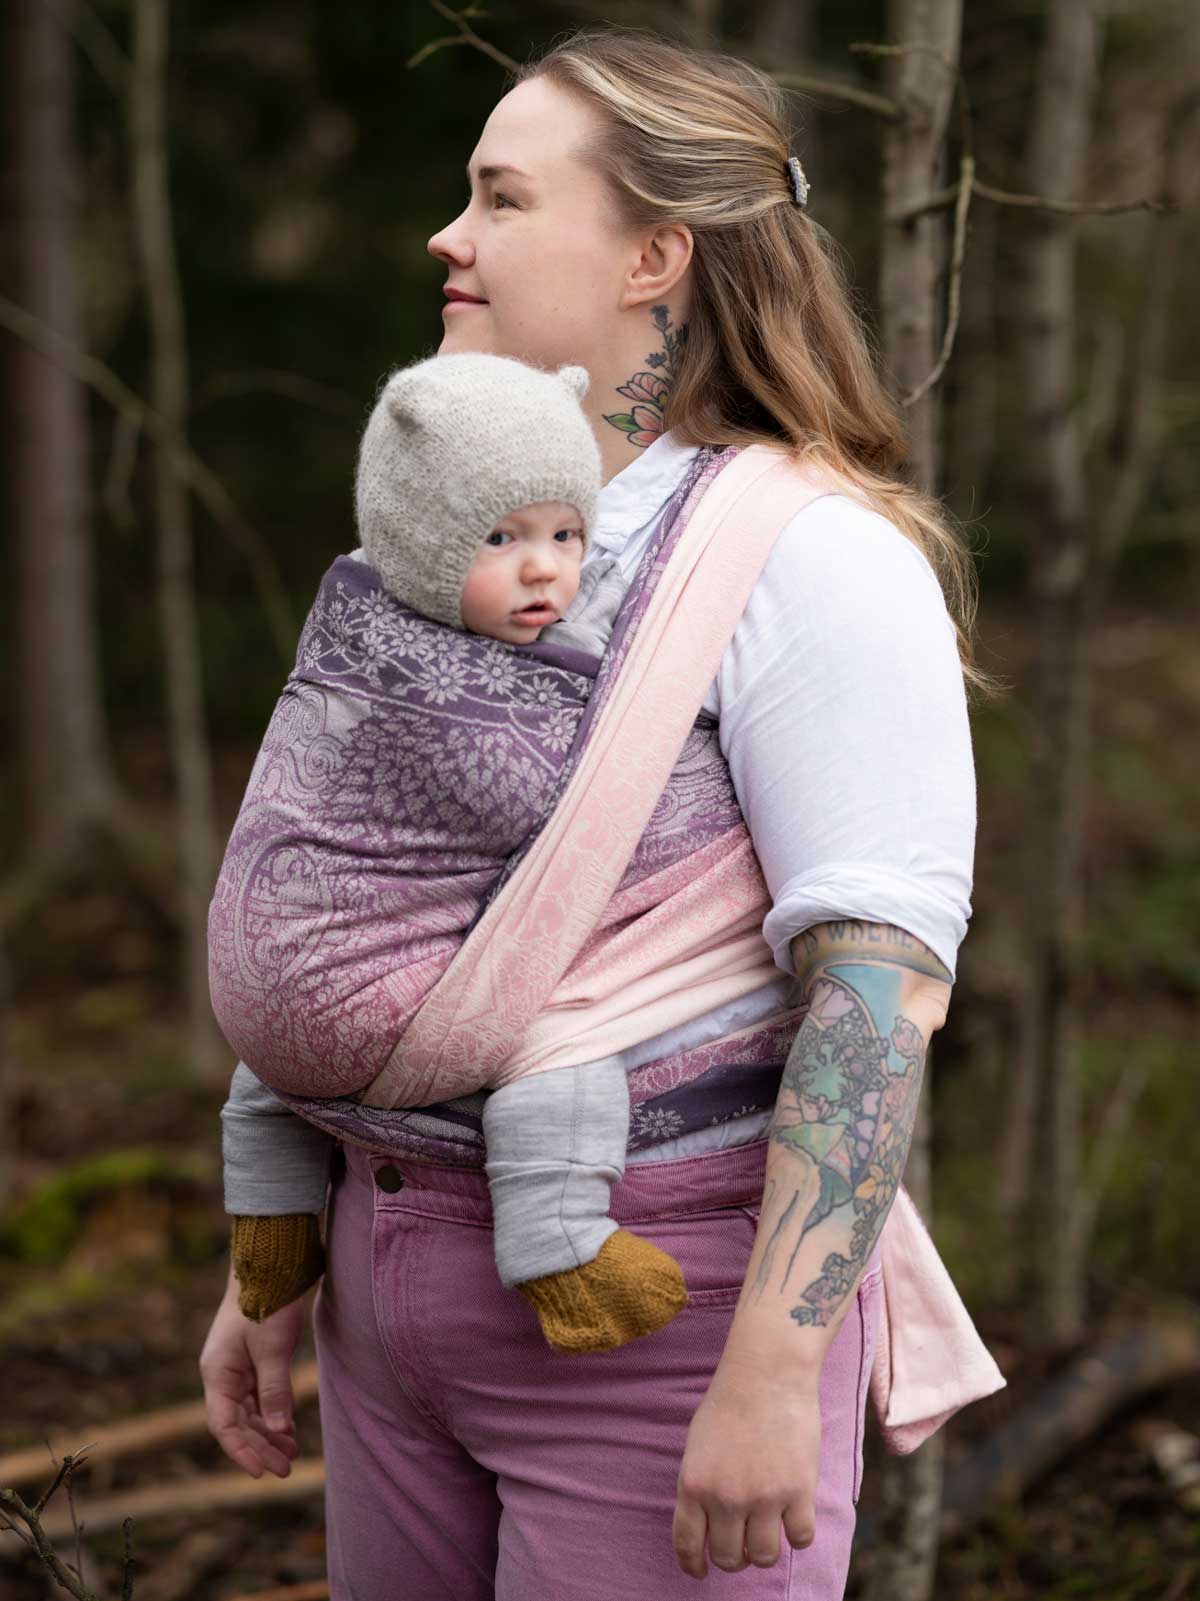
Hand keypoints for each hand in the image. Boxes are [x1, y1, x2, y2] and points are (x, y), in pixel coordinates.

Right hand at [199, 1268, 306, 1477]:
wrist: (271, 1265)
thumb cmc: (266, 1303)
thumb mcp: (273, 1349)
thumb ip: (275, 1390)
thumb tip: (279, 1430)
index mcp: (217, 1373)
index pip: (225, 1426)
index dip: (242, 1452)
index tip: (262, 1472)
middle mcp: (223, 1375)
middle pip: (238, 1423)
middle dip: (260, 1448)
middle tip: (286, 1469)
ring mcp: (237, 1369)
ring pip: (250, 1413)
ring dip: (268, 1434)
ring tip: (291, 1456)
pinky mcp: (253, 1362)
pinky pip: (260, 1398)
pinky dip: (274, 1415)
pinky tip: (289, 1431)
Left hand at [673, 1351, 820, 1578]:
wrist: (767, 1372)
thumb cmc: (730, 1402)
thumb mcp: (697, 1445)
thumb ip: (699, 1485)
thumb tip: (706, 1525)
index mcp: (694, 1484)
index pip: (687, 1545)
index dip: (694, 1565)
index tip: (701, 1571)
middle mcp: (726, 1497)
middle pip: (730, 1558)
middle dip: (736, 1556)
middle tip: (744, 1540)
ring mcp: (764, 1497)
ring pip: (765, 1556)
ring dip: (766, 1549)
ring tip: (769, 1529)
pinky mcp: (798, 1491)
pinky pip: (800, 1538)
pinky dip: (798, 1533)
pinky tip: (794, 1515)